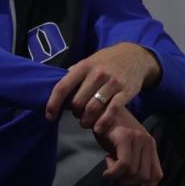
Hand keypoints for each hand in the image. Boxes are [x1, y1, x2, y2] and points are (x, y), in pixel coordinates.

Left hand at [45, 43, 160, 129]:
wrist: (135, 56)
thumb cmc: (107, 61)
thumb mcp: (89, 61)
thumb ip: (74, 74)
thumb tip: (58, 89)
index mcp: (84, 66)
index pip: (63, 87)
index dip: (53, 104)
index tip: (50, 116)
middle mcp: (97, 74)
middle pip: (77, 102)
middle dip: (74, 113)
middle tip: (78, 115)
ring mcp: (112, 83)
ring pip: (93, 108)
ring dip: (86, 120)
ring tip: (86, 122)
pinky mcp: (125, 92)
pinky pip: (111, 111)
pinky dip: (103, 122)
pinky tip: (98, 128)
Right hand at [93, 106, 162, 185]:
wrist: (98, 109)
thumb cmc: (110, 130)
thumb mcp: (126, 148)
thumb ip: (134, 161)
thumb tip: (135, 184)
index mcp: (150, 145)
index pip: (157, 175)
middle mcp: (148, 141)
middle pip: (144, 177)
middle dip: (127, 182)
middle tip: (114, 172)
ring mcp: (138, 138)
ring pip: (133, 173)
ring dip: (118, 175)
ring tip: (109, 163)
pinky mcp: (125, 137)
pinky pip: (124, 165)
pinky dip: (113, 172)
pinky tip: (106, 169)